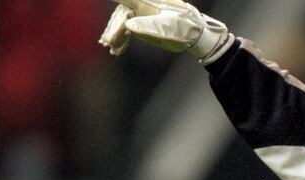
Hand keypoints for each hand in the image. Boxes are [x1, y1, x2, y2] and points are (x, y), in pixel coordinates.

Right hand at [99, 0, 233, 63]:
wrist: (196, 35)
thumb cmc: (184, 27)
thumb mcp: (168, 27)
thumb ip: (148, 25)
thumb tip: (128, 24)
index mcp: (146, 2)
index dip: (117, 0)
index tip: (108, 9)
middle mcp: (141, 6)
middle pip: (121, 14)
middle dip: (114, 28)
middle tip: (108, 42)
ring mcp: (141, 15)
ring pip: (122, 23)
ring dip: (115, 35)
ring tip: (111, 48)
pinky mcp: (143, 25)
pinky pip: (127, 30)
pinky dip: (121, 39)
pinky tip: (116, 50)